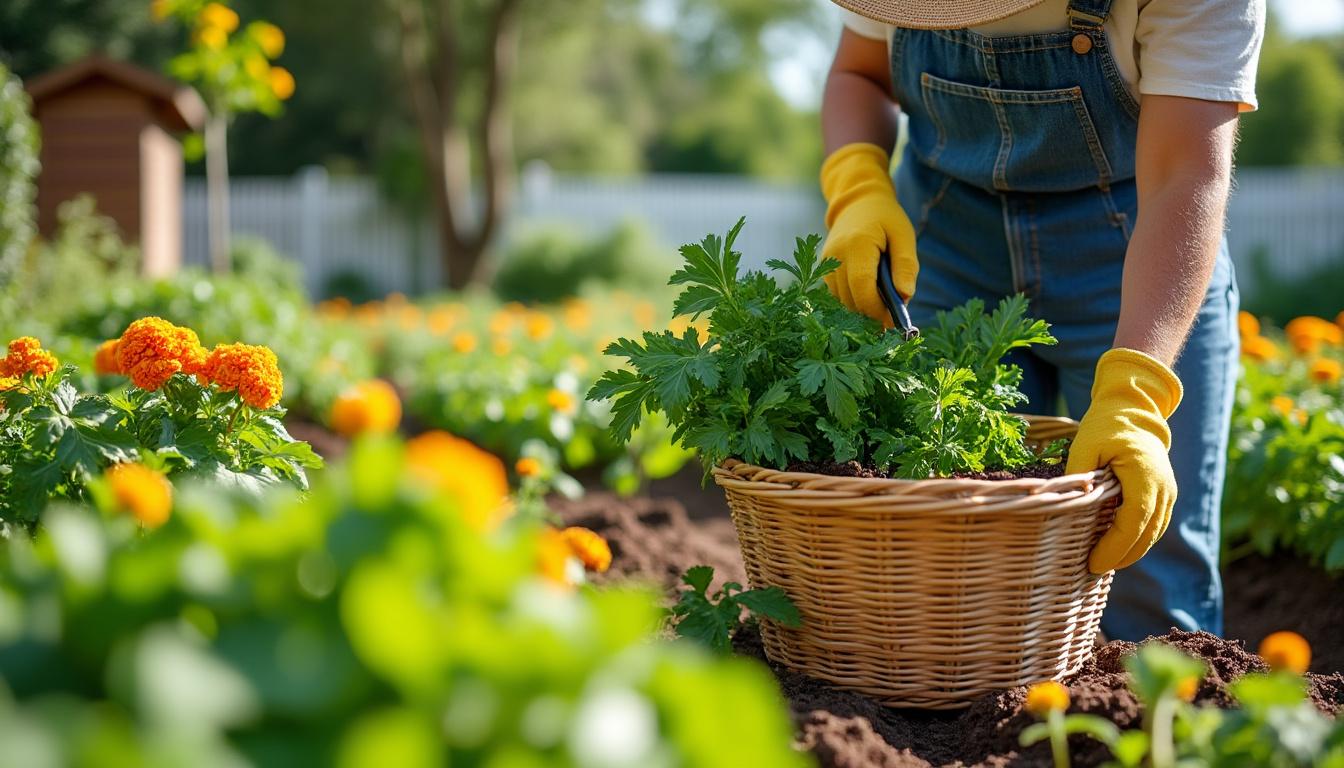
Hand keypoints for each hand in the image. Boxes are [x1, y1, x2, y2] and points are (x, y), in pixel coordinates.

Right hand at [820, 143, 917, 323]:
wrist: (857, 202)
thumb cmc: (886, 219)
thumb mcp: (904, 236)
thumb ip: (905, 266)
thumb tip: (906, 297)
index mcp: (857, 245)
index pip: (862, 286)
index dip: (876, 309)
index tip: (893, 322)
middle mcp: (835, 256)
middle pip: (850, 299)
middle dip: (870, 316)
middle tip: (891, 325)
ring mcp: (825, 264)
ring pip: (841, 301)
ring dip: (861, 312)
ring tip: (882, 313)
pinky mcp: (823, 270)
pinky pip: (837, 296)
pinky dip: (853, 303)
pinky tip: (868, 302)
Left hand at [1066, 349, 1183, 573]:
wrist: (1133, 411)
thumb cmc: (1106, 426)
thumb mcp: (1086, 444)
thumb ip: (1079, 473)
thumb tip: (1064, 503)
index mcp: (1145, 477)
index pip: (1134, 522)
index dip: (1115, 547)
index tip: (1093, 563)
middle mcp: (1163, 489)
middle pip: (1146, 534)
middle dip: (1121, 557)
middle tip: (1091, 571)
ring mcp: (1167, 493)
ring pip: (1153, 533)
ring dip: (1130, 552)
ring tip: (1102, 564)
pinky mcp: (1164, 494)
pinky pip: (1154, 525)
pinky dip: (1137, 540)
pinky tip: (1116, 549)